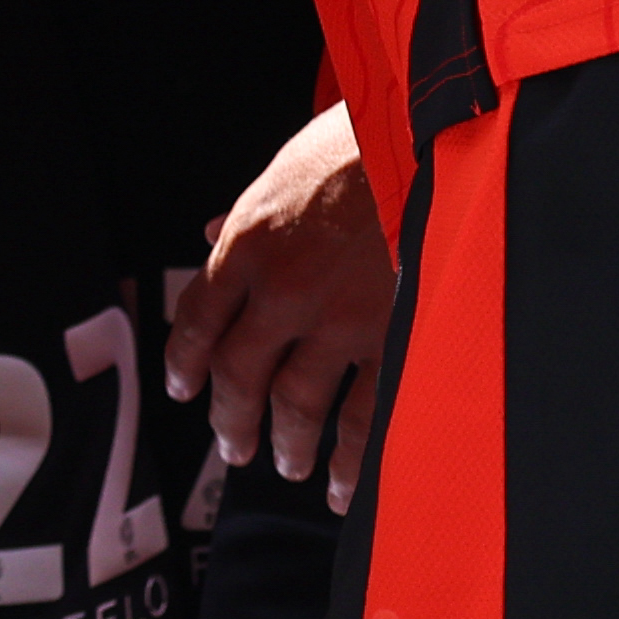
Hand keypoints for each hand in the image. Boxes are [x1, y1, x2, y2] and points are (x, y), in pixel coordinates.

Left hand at [163, 105, 390, 496]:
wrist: (433, 137)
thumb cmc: (361, 141)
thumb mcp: (286, 167)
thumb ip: (248, 215)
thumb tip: (210, 234)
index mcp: (249, 242)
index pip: (199, 318)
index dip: (186, 360)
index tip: (185, 388)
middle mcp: (283, 288)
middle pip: (239, 372)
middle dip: (231, 417)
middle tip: (233, 445)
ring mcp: (339, 320)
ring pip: (297, 403)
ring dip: (288, 443)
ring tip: (288, 465)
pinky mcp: (393, 338)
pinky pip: (366, 414)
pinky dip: (353, 457)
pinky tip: (345, 482)